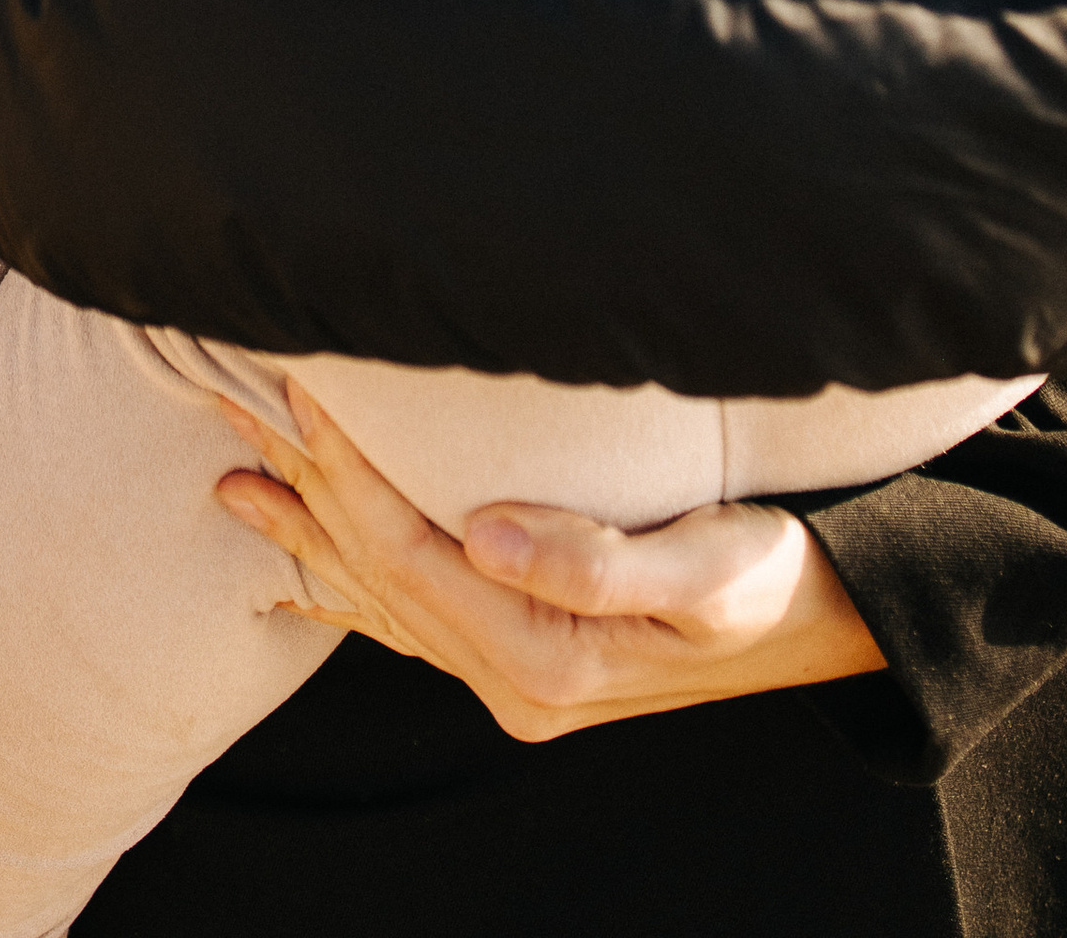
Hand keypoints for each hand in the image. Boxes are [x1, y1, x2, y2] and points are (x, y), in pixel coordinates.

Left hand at [213, 377, 884, 743]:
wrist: (830, 618)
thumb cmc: (776, 573)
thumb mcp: (709, 564)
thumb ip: (594, 556)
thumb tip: (480, 531)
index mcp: (546, 658)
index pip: (408, 554)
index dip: (347, 471)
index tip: (303, 387)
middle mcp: (514, 679)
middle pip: (378, 575)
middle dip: (309, 489)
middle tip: (241, 404)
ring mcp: (515, 675)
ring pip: (381, 598)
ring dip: (309, 532)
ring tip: (235, 477)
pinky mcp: (527, 654)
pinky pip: (412, 617)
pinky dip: (348, 578)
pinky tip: (306, 560)